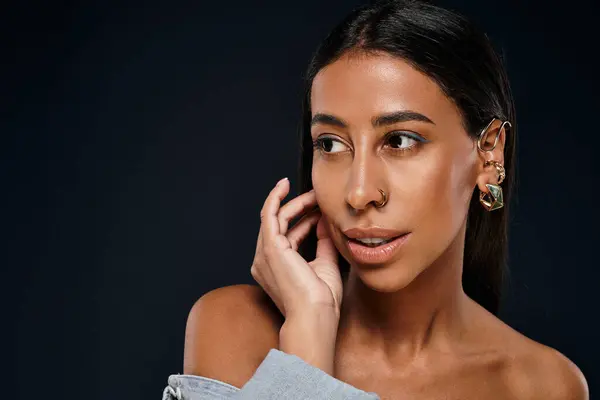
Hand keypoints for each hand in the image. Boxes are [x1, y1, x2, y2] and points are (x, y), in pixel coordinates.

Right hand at [250, 177, 342, 319]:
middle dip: (301, 208)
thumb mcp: (325, 264)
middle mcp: (265, 260)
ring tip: (315, 194)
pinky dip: (275, 198)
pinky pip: (269, 215)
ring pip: (277, 217)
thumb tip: (326, 221)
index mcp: (276, 268)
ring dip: (295, 203)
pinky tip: (284, 185)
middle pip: (281, 224)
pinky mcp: (270, 247)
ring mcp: (264, 254)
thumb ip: (324, 242)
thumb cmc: (321, 300)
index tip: (322, 209)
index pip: (289, 235)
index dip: (305, 220)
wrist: (315, 316)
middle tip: (319, 197)